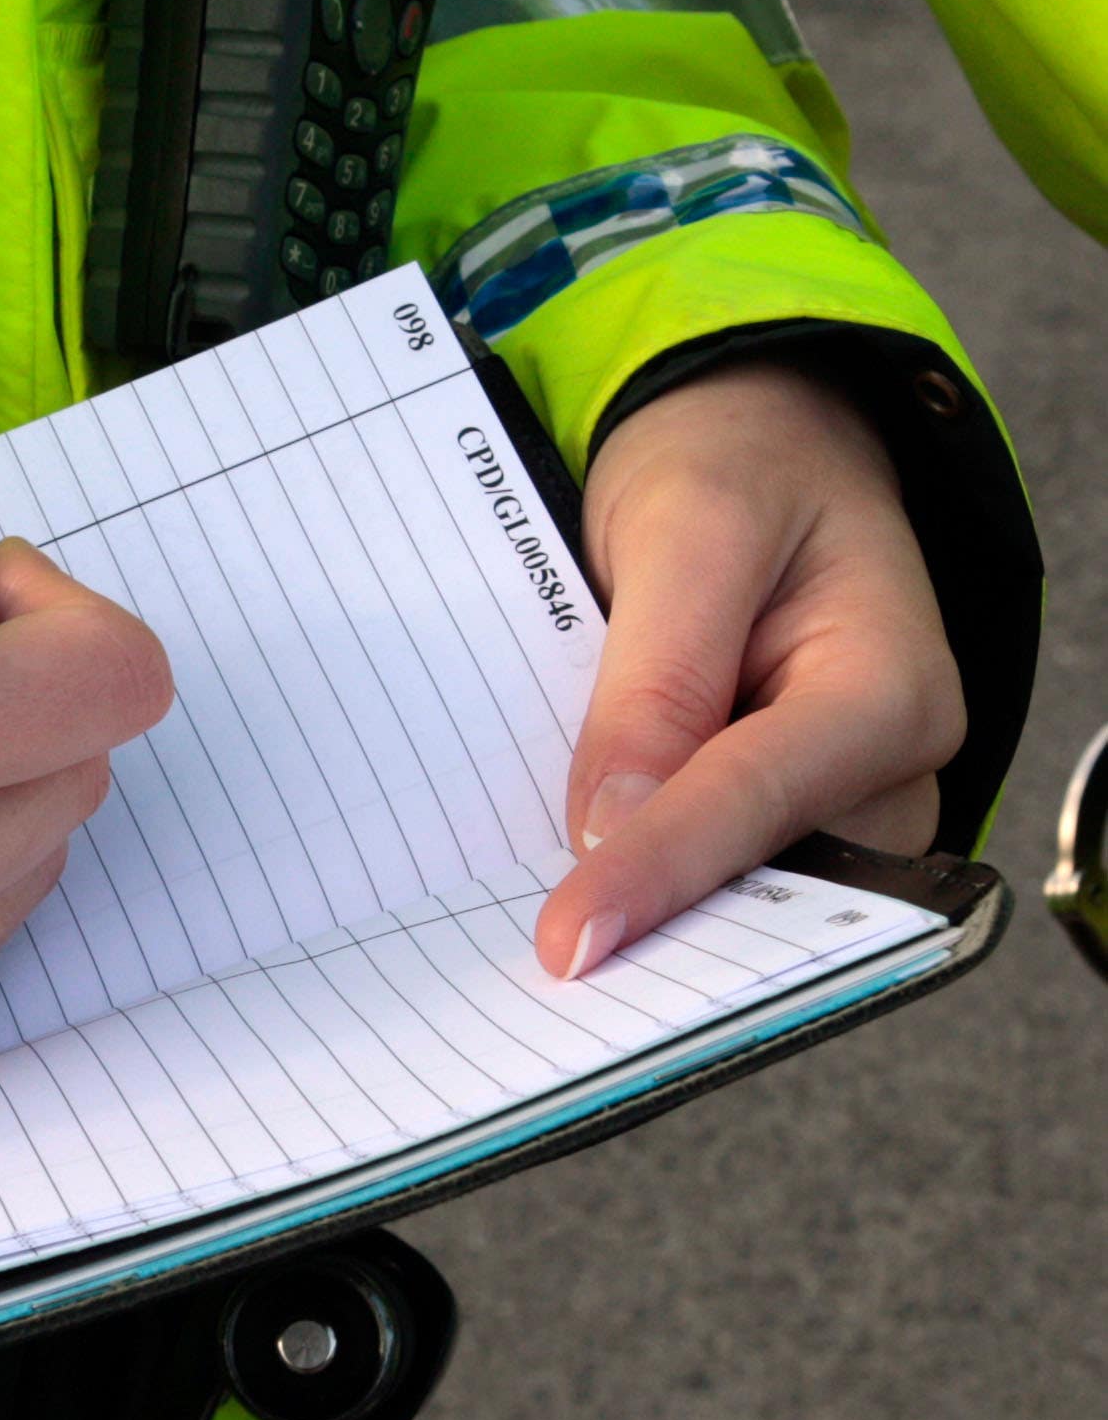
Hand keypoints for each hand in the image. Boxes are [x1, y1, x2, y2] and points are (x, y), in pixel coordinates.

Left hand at [534, 359, 963, 976]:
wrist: (757, 449)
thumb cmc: (737, 466)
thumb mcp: (690, 527)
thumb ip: (656, 676)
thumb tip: (610, 823)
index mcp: (890, 691)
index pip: (755, 801)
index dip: (656, 874)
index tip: (568, 943)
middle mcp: (884, 773)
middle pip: (757, 879)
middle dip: (652, 920)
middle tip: (533, 969)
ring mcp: (833, 809)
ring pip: (729, 893)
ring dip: (636, 913)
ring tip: (529, 939)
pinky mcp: (775, 820)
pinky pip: (705, 871)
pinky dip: (634, 880)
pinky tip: (557, 898)